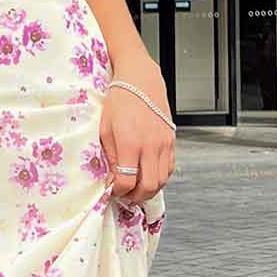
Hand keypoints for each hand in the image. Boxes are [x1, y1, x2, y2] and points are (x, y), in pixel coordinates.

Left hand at [101, 81, 175, 204]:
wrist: (140, 79)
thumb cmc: (120, 100)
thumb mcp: (105, 129)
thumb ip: (110, 157)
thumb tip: (111, 178)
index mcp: (130, 143)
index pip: (127, 181)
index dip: (118, 192)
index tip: (112, 191)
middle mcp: (151, 145)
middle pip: (148, 186)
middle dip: (136, 197)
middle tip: (125, 196)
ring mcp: (164, 144)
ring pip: (162, 180)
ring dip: (149, 190)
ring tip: (137, 189)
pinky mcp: (171, 140)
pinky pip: (170, 168)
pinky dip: (160, 177)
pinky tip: (149, 175)